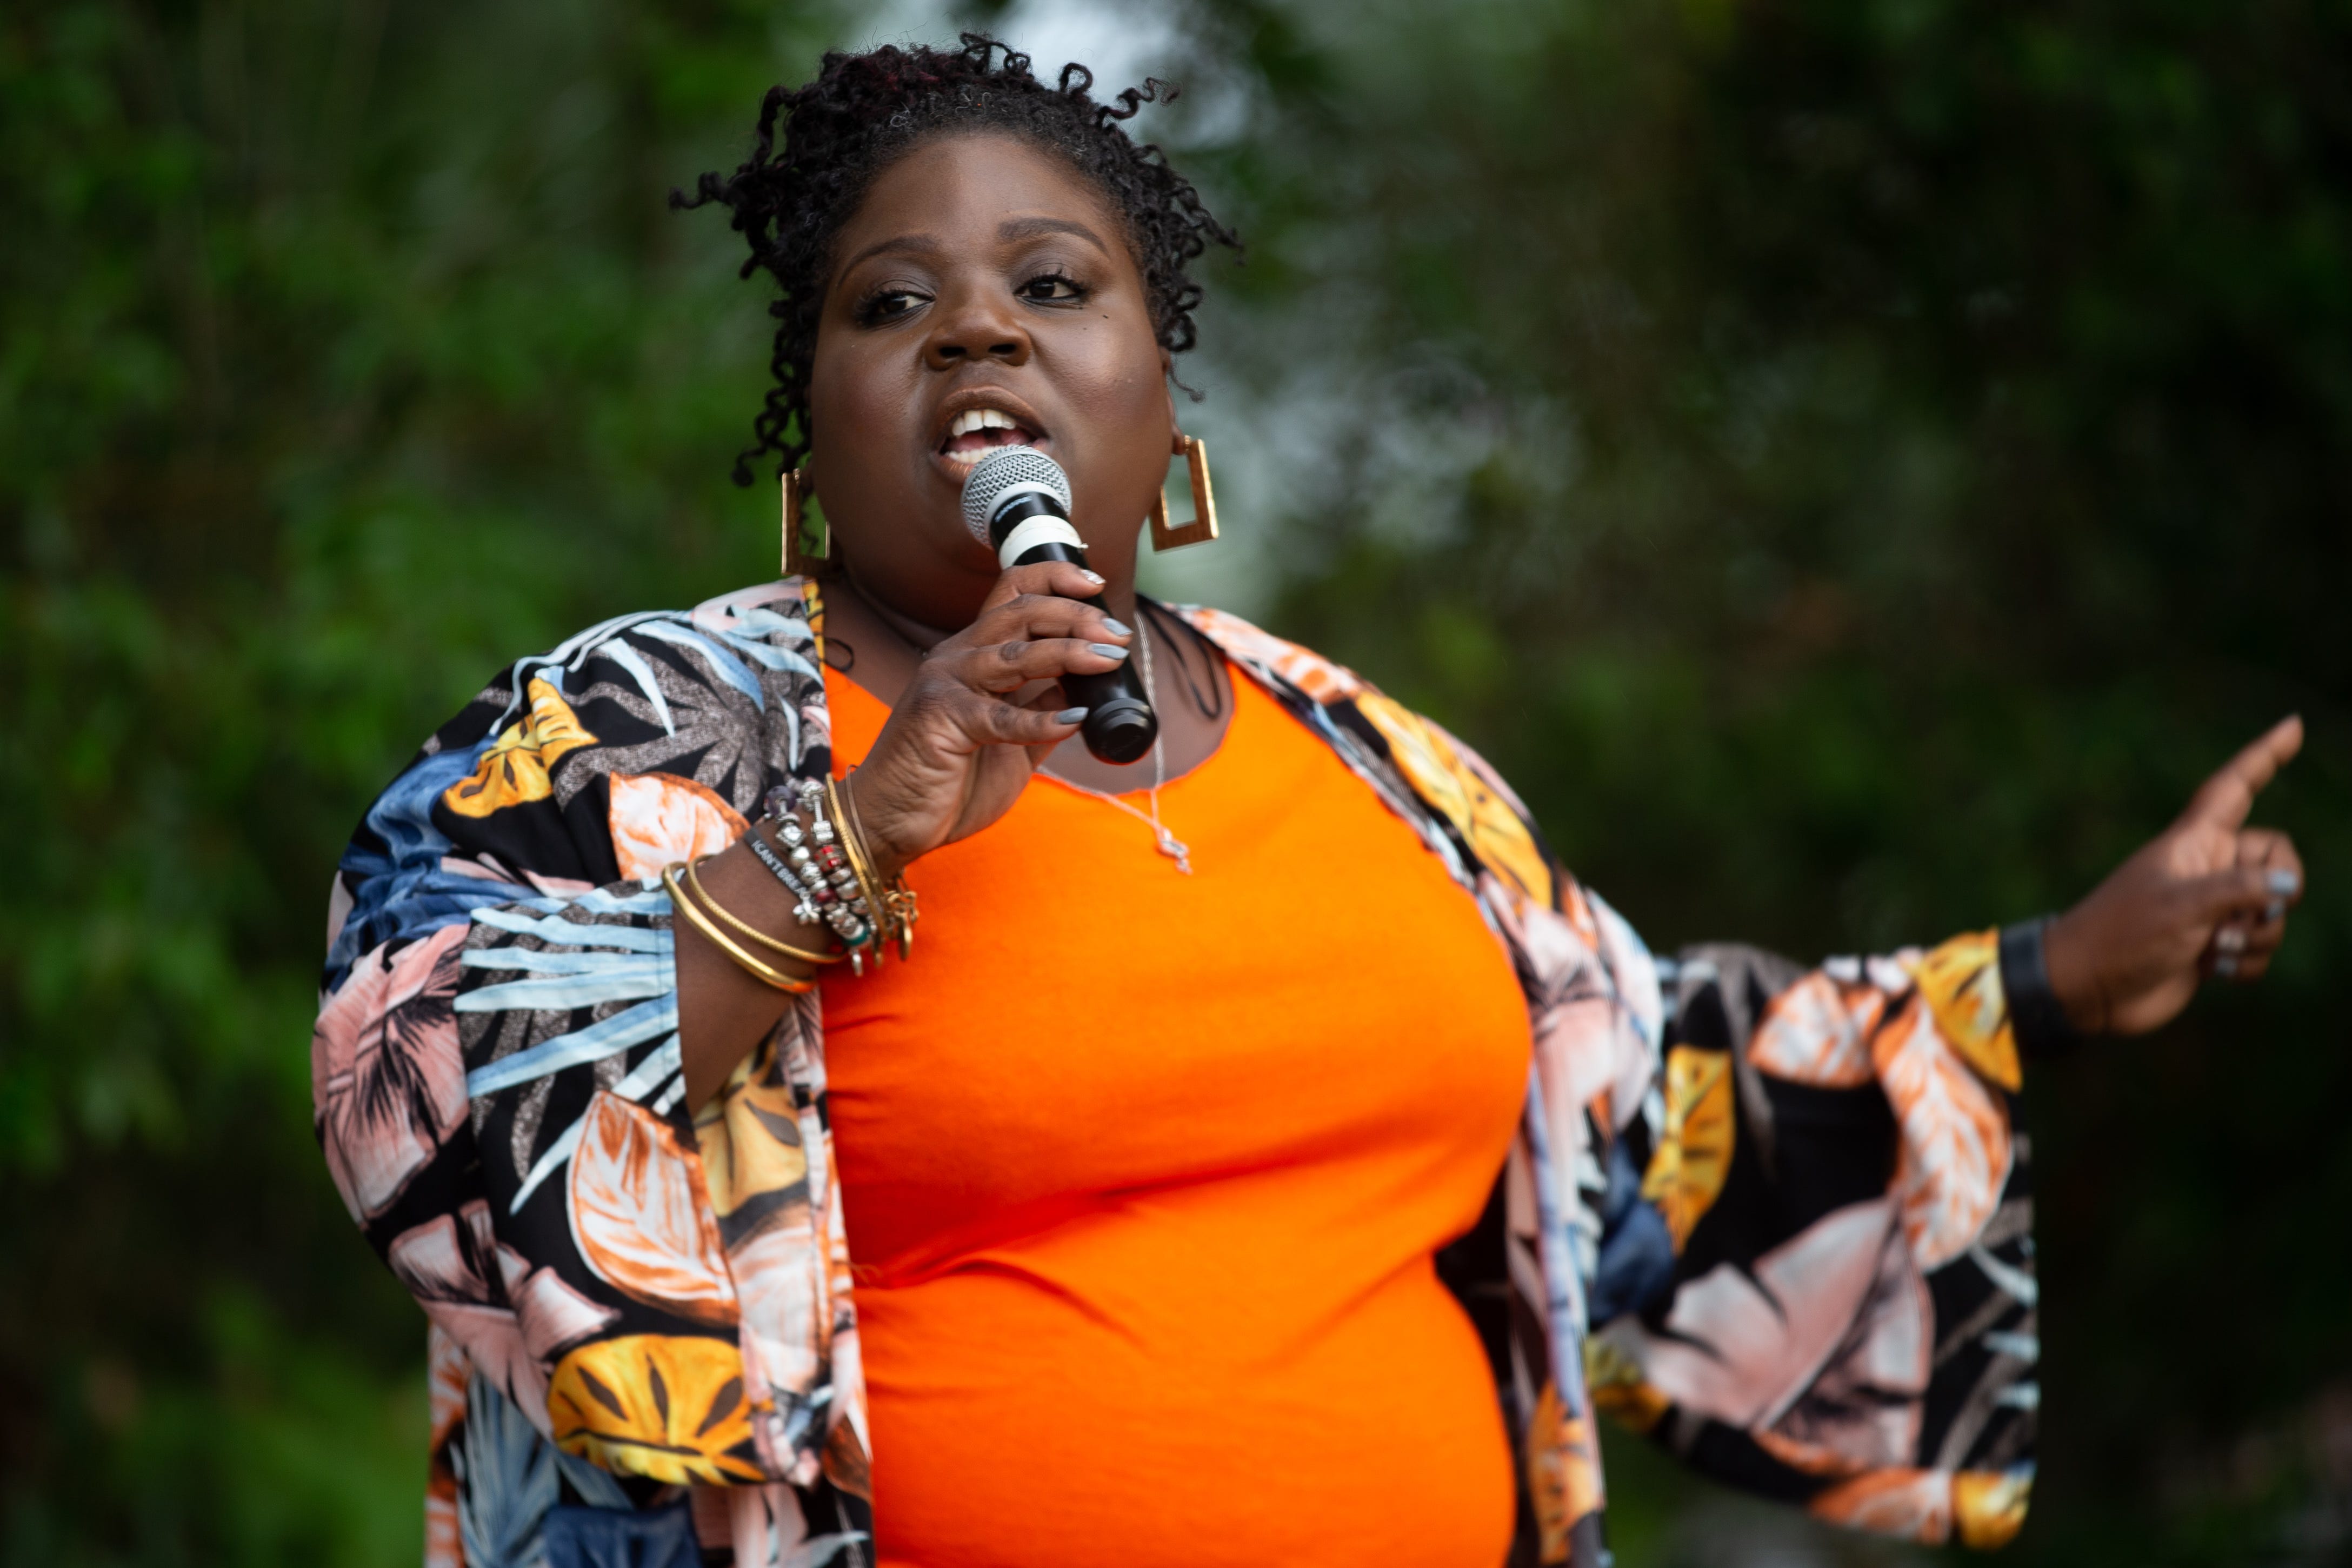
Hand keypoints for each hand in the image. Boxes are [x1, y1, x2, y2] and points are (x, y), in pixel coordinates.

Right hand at [840, 560, 1131, 875]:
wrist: (890, 820)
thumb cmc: (945, 778)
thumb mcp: (1007, 739)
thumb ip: (1039, 712)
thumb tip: (1082, 694)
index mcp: (973, 653)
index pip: (1013, 594)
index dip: (1055, 579)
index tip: (1095, 585)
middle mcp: (957, 658)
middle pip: (1020, 613)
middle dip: (1075, 616)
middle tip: (1117, 634)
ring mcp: (946, 686)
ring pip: (1014, 653)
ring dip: (1069, 652)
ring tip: (1110, 659)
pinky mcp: (943, 722)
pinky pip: (1001, 717)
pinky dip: (1042, 720)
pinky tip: (1076, 720)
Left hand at [2044, 716, 2305, 1035]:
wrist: (2089, 988)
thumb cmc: (2122, 936)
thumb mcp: (2182, 908)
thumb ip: (2238, 890)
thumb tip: (2285, 885)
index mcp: (2194, 841)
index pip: (2236, 787)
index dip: (2264, 756)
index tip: (2292, 725)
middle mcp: (2208, 868)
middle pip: (2278, 859)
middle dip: (2278, 891)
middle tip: (2247, 915)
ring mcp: (2212, 907)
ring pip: (2273, 911)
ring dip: (2255, 936)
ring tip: (2209, 947)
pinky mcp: (2212, 945)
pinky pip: (2260, 948)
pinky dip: (2244, 963)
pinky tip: (2209, 969)